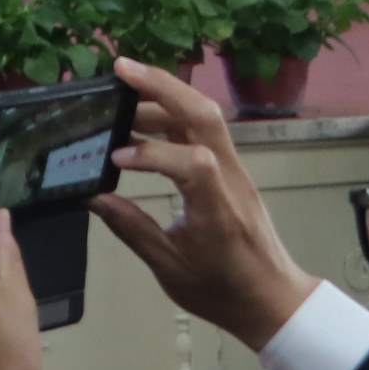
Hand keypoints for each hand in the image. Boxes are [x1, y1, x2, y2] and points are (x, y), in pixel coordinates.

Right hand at [90, 57, 316, 351]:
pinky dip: (174, 112)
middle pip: (204, 116)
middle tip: (120, 69)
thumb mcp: (171, 269)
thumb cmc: (224, 291)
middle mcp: (231, 180)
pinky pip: (205, 130)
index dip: (150, 152)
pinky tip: (144, 116)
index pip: (192, 162)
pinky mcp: (231, 172)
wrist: (275, 300)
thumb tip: (93, 197)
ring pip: (206, 116)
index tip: (113, 161)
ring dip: (166, 93)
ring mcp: (235, 172)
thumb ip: (132, 229)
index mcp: (218, 210)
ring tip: (123, 89)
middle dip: (162, 86)